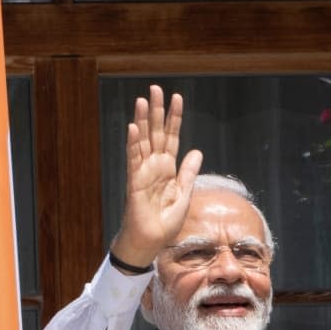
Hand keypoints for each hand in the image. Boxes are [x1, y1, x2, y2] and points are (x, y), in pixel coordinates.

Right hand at [111, 84, 203, 267]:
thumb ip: (188, 173)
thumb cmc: (165, 222)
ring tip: (143, 100)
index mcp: (168, 169)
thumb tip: (197, 151)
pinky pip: (134, 160)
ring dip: (143, 121)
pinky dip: (133, 144)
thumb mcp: (184, 194)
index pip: (172, 138)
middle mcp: (154, 166)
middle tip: (155, 88)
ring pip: (143, 141)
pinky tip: (133, 127)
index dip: (174, 119)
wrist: (152, 241)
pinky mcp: (135, 182)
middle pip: (156, 133)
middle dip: (157, 111)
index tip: (177, 98)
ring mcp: (143, 172)